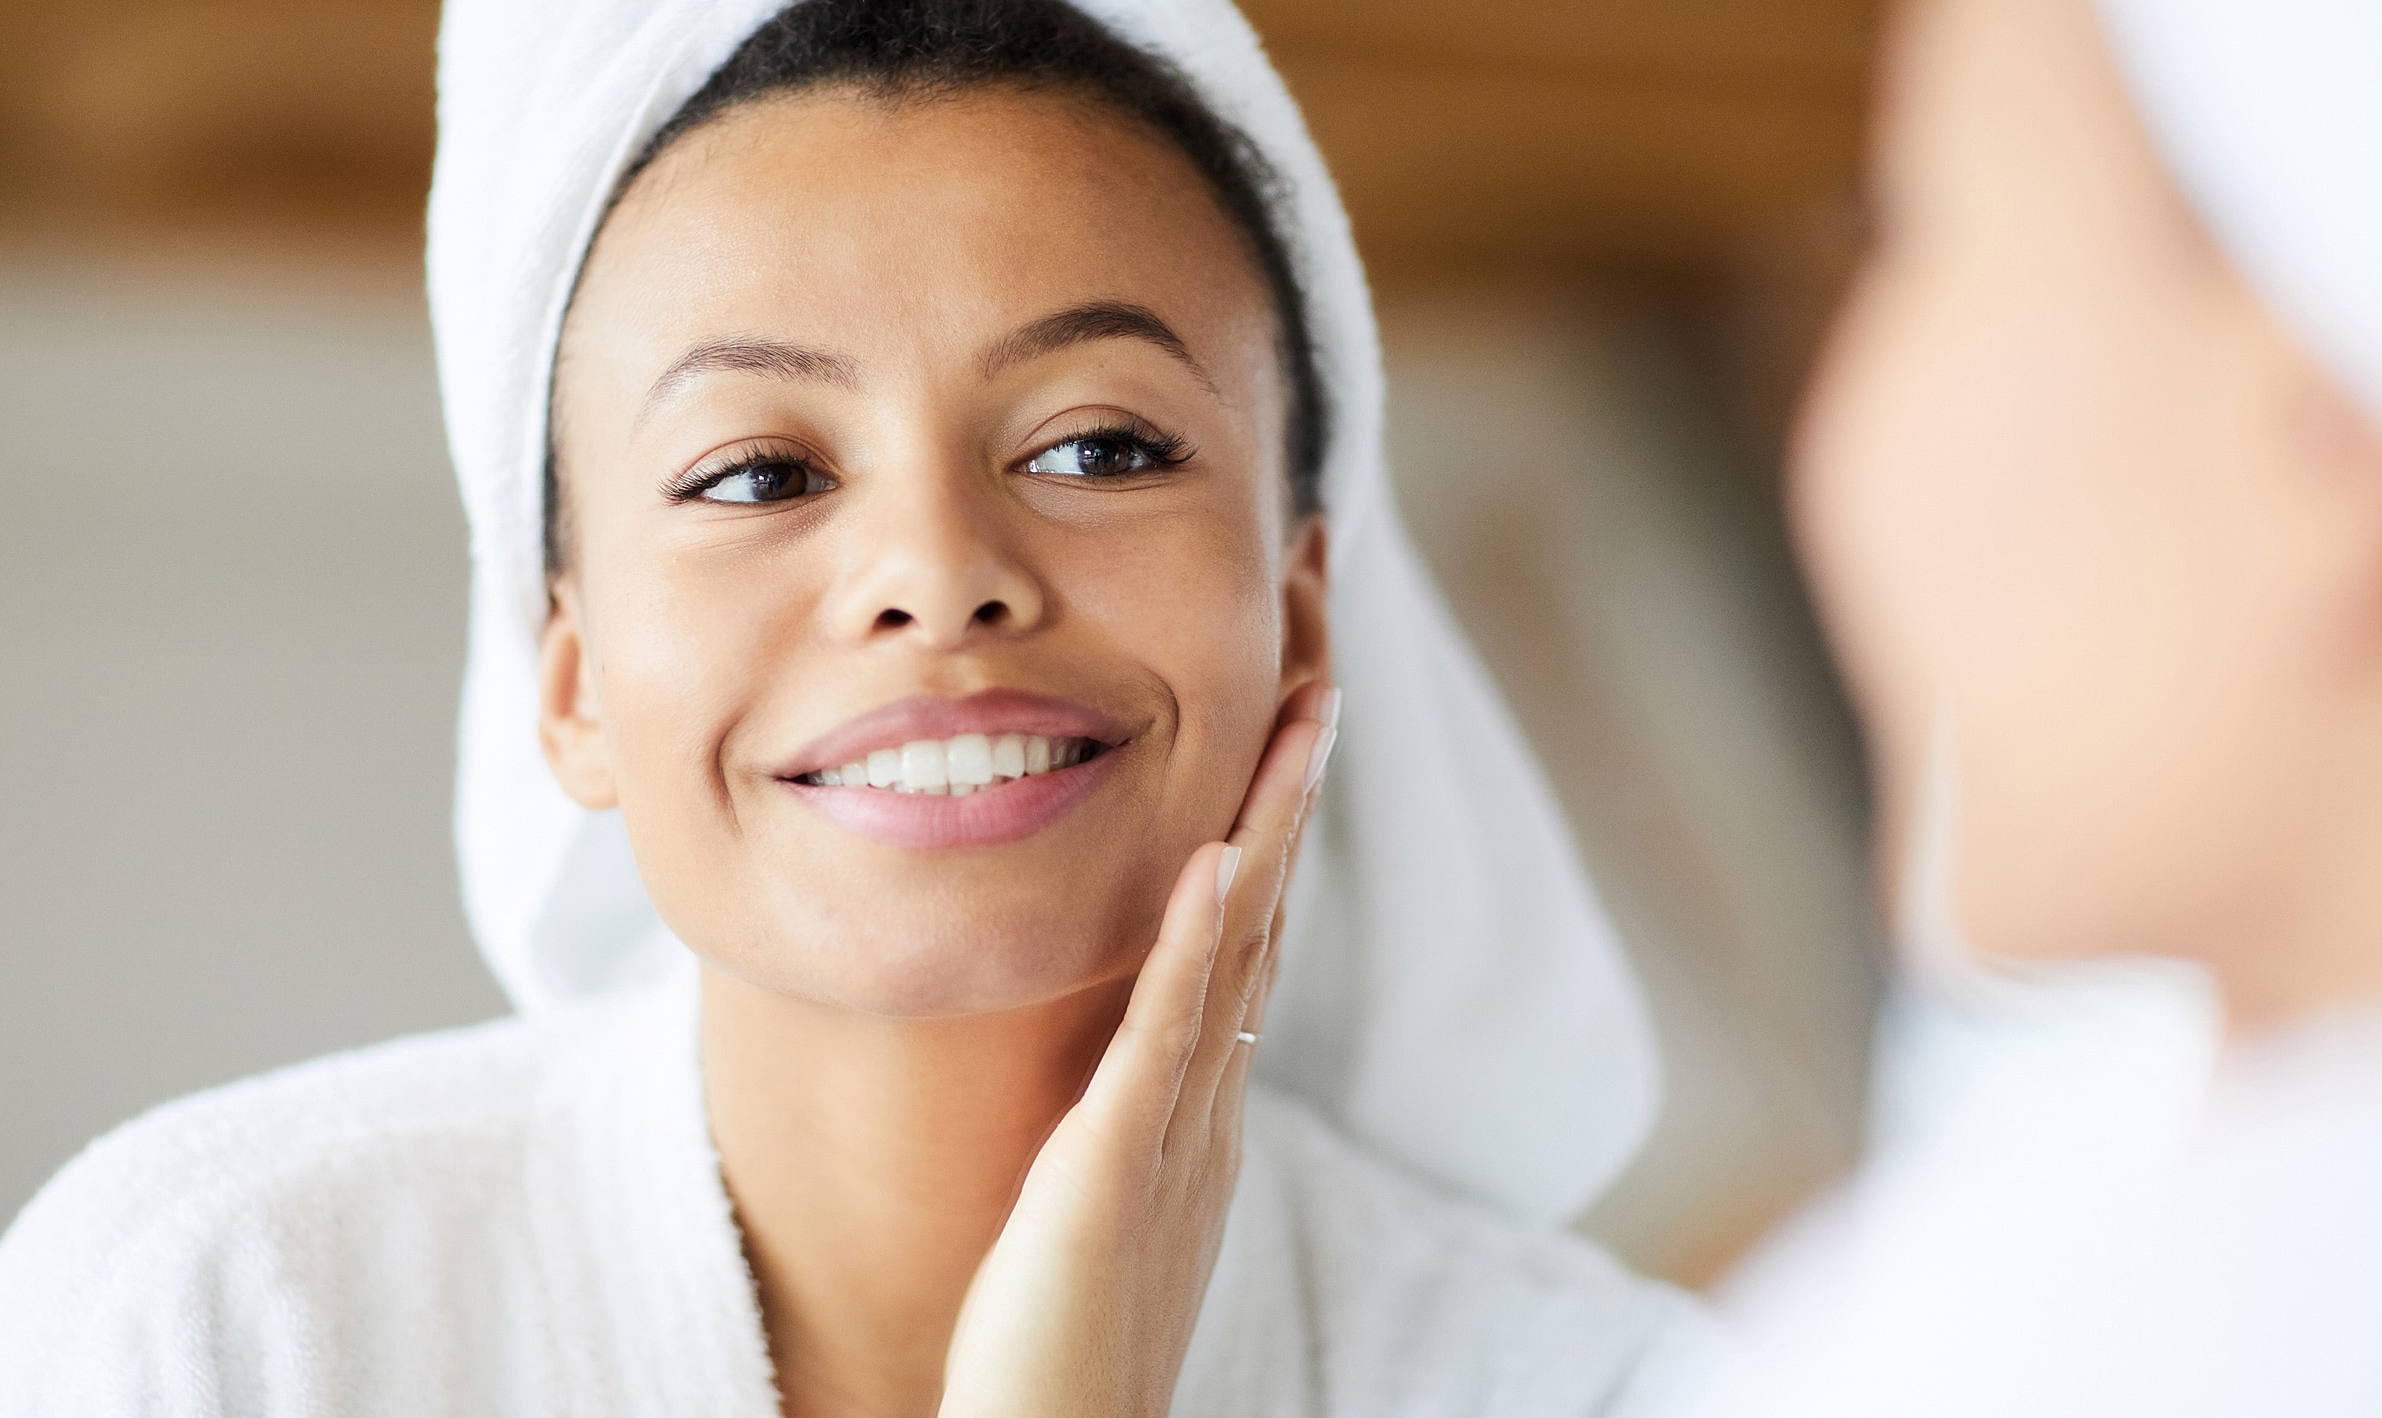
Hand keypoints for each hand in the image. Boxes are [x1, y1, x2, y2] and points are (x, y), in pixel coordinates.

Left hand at [937, 684, 1339, 1417]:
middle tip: (1322, 672)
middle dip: (1295, 791)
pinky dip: (1194, 944)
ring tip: (1299, 717)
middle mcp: (1209, 1106)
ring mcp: (1173, 1134)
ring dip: (1269, 829)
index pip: (1249, 938)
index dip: (1273, 826)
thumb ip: (1128, 1120)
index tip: (1289, 722)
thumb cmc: (1059, 1343)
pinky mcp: (1112, 1168)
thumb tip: (1134, 1054)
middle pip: (1267, 918)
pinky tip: (1214, 862)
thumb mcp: (1106, 1202)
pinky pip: (1161, 1039)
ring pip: (1237, 954)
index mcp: (1200, 1108)